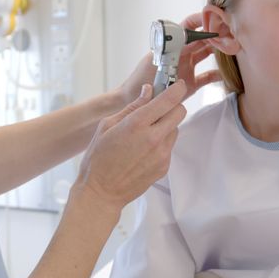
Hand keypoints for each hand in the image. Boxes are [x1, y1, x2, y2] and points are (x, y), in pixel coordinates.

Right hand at [73, 81, 187, 214]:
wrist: (101, 192)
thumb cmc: (98, 158)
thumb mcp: (107, 126)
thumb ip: (132, 106)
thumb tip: (148, 90)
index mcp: (137, 124)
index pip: (168, 100)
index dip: (177, 89)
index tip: (178, 85)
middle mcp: (153, 138)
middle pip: (180, 112)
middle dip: (172, 106)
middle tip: (159, 108)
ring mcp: (161, 154)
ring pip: (175, 129)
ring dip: (166, 126)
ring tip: (146, 133)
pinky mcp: (164, 167)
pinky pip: (169, 147)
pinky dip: (161, 143)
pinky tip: (143, 150)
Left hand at [116, 13, 222, 105]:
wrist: (134, 99)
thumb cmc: (140, 79)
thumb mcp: (153, 62)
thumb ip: (169, 52)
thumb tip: (182, 41)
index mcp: (173, 45)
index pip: (190, 27)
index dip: (203, 21)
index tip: (217, 19)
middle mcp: (182, 54)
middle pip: (203, 40)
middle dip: (217, 35)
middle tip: (232, 34)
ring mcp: (187, 68)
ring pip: (207, 55)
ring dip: (219, 52)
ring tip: (233, 49)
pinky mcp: (190, 84)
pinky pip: (207, 77)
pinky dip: (217, 75)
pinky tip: (227, 74)